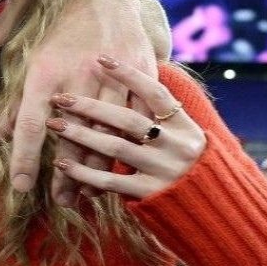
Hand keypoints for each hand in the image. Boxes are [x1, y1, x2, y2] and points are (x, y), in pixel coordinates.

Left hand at [0, 0, 161, 203]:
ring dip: (96, 168)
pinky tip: (117, 169)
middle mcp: (77, 76)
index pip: (29, 123)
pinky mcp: (140, 79)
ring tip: (86, 194)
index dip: (23, 157)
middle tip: (61, 201)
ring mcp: (111, 78)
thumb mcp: (31, 64)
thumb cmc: (61, 38)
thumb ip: (14, 103)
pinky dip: (127, 148)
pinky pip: (136, 123)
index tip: (21, 187)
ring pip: (106, 134)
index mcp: (44, 73)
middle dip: (65, 174)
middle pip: (70, 136)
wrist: (107, 4)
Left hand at [46, 56, 205, 198]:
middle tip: (60, 98)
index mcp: (185, 126)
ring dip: (81, 135)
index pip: (156, 93)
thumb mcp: (183, 135)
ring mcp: (164, 170)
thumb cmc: (186, 163)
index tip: (101, 58)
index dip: (129, 75)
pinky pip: (111, 181)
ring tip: (54, 125)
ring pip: (116, 147)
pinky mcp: (151, 193)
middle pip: (128, 120)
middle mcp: (177, 146)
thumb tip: (125, 79)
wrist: (213, 207)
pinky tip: (62, 164)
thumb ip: (159, 114)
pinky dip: (84, 172)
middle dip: (90, 107)